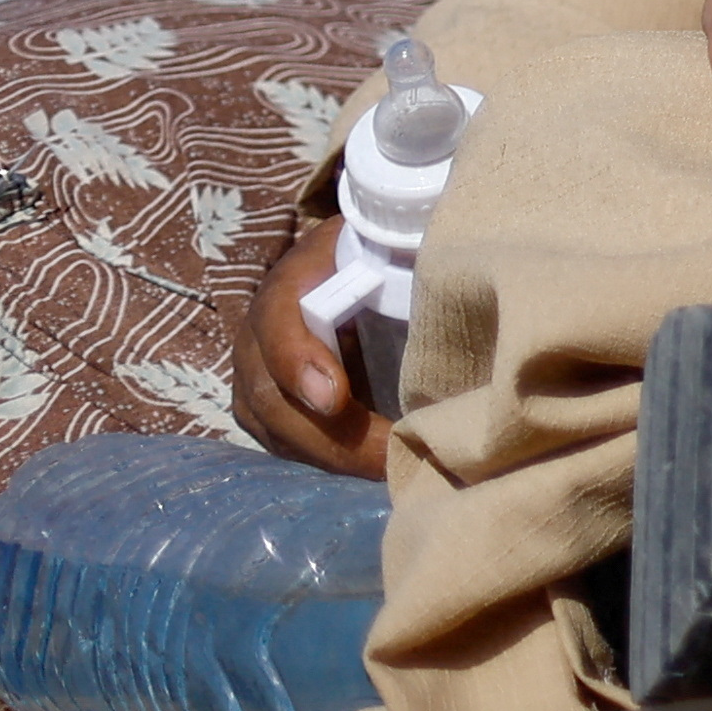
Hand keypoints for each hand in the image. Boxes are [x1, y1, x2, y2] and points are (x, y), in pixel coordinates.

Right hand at [230, 214, 386, 477]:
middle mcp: (259, 332)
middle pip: (272, 394)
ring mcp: (256, 375)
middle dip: (330, 434)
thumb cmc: (381, 253)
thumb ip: (407, 254)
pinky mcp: (267, 408)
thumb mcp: (389, 241)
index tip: (334, 398)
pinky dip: (327, 460)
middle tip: (385, 457)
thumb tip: (455, 272)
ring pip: (276, 428)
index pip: (278, 321)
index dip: (298, 362)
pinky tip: (371, 468)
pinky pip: (286, 443)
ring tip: (387, 469)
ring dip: (331, 455)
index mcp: (293, 281)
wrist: (345, 266)